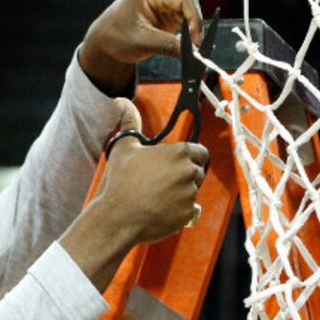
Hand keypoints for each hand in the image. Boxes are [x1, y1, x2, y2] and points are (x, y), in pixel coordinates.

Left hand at [79, 0, 205, 93]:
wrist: (105, 39)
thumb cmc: (116, 35)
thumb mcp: (142, 41)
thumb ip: (170, 46)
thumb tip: (195, 55)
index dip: (195, 21)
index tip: (197, 44)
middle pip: (191, 5)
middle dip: (195, 28)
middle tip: (197, 52)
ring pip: (191, 13)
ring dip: (193, 32)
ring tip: (190, 52)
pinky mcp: (170, 9)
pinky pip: (187, 20)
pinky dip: (189, 34)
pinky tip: (185, 48)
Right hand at [90, 98, 209, 244]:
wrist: (118, 217)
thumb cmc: (120, 181)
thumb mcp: (124, 147)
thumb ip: (130, 122)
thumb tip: (122, 102)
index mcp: (179, 152)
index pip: (201, 151)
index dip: (191, 156)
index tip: (178, 163)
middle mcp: (189, 171)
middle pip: (198, 171)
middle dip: (185, 175)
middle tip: (163, 181)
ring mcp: (190, 194)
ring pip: (193, 191)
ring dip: (181, 193)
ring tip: (158, 197)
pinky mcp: (188, 213)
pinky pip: (190, 210)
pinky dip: (179, 211)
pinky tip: (161, 210)